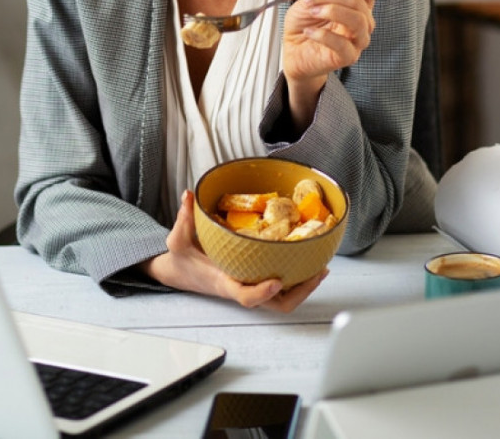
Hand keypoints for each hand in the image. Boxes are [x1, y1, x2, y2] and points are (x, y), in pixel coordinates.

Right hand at [141, 191, 329, 312]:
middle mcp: (241, 287)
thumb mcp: (178, 238)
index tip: (277, 280)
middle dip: (300, 292)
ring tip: (321, 267)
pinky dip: (298, 279)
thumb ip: (184, 217)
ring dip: (304, 287)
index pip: (245, 296)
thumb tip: (189, 194)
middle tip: (317, 272)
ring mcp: (251, 287)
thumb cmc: (182, 259)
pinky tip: (308, 262)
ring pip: (283, 300)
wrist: (182, 273)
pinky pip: (282, 289)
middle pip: (276, 304)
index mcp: (224, 282)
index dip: (262, 292)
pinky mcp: (256, 281)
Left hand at [281, 0, 385, 127]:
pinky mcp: (349, 56)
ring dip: (331, 11)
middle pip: (359, 1)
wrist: (293, 50)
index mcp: (358, 2)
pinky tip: (309, 32)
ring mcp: (358, 39)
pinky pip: (342, 44)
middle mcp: (363, 20)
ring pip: (357, 20)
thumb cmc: (304, 23)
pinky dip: (323, 35)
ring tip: (312, 12)